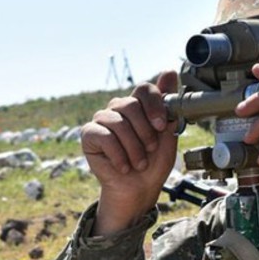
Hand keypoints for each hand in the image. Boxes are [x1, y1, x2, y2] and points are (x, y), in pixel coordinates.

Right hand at [81, 71, 178, 234]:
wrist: (139, 188)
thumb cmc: (154, 162)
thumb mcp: (168, 133)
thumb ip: (168, 105)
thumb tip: (169, 71)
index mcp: (139, 105)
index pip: (144, 89)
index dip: (154, 105)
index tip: (162, 126)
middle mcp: (119, 108)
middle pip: (131, 105)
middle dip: (145, 132)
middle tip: (150, 149)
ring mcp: (102, 119)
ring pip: (118, 122)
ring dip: (134, 147)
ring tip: (139, 163)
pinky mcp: (89, 134)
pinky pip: (103, 136)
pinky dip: (118, 154)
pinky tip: (124, 166)